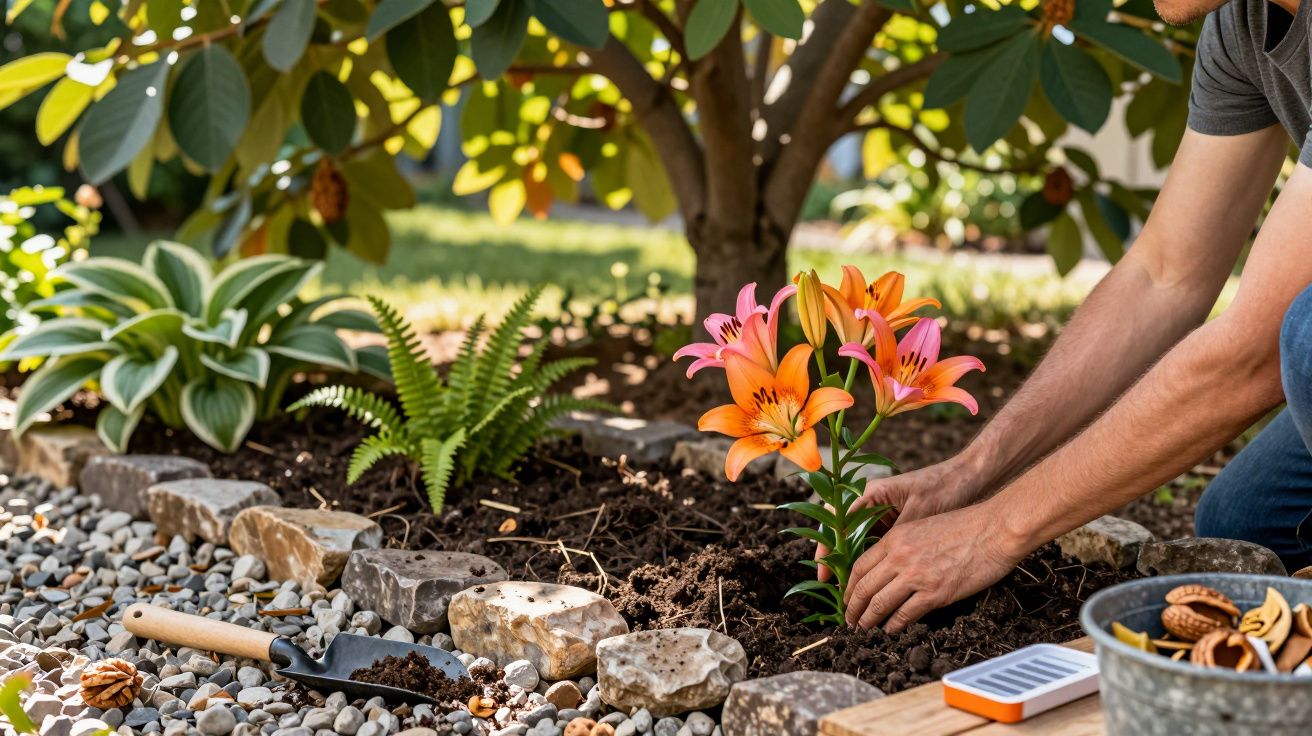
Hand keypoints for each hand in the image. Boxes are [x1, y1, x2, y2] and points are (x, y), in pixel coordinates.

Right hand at [815, 457, 984, 581]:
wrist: (969, 477)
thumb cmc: (944, 489)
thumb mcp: (918, 515)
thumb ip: (897, 539)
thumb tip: (882, 570)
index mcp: (871, 493)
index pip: (837, 521)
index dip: (827, 549)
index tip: (825, 573)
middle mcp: (870, 500)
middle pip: (841, 531)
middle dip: (834, 558)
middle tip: (830, 585)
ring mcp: (881, 510)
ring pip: (856, 538)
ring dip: (851, 560)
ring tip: (847, 587)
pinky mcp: (894, 519)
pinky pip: (874, 540)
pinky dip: (870, 557)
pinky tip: (871, 578)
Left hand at [842, 503, 1026, 631]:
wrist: (993, 530)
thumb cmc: (964, 526)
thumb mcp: (922, 528)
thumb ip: (903, 546)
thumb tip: (890, 568)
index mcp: (895, 538)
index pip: (860, 566)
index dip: (849, 586)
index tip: (846, 597)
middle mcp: (900, 556)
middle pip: (864, 587)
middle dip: (852, 607)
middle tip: (849, 619)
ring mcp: (916, 576)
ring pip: (880, 603)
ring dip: (868, 619)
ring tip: (863, 628)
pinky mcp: (935, 593)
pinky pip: (905, 614)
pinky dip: (894, 625)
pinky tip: (891, 630)